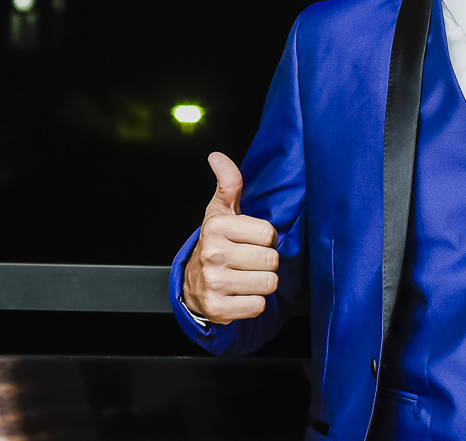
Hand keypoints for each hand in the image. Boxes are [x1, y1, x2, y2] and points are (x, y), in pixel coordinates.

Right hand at [181, 152, 279, 324]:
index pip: (269, 233)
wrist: (193, 285)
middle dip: (266, 262)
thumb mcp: (221, 212)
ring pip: (269, 284)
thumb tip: (216, 156)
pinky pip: (259, 306)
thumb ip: (228, 184)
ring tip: (245, 277)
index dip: (266, 238)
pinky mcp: (220, 309)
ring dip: (262, 283)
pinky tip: (240, 295)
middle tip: (249, 261)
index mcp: (217, 227)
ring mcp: (215, 283)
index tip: (250, 240)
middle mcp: (213, 254)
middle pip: (272, 260)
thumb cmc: (217, 244)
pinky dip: (254, 303)